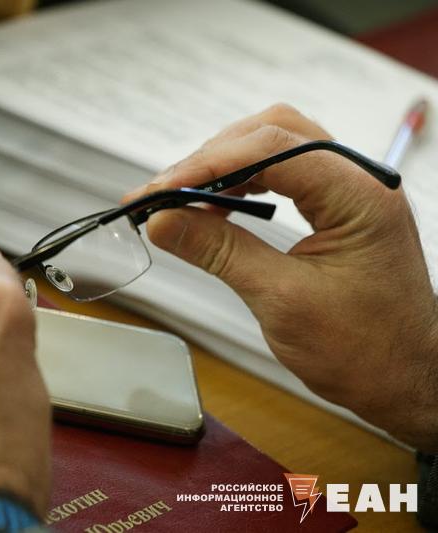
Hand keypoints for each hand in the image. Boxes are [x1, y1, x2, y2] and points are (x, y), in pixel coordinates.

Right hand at [124, 104, 437, 449]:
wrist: (407, 381)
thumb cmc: (361, 351)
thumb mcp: (280, 300)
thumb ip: (219, 252)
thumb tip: (161, 220)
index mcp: (358, 195)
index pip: (272, 148)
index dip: (206, 163)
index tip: (158, 190)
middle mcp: (358, 180)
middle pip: (273, 133)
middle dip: (213, 158)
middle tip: (164, 193)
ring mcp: (350, 192)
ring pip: (276, 148)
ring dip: (225, 169)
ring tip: (181, 202)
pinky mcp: (338, 208)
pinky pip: (284, 175)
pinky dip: (243, 185)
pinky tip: (214, 209)